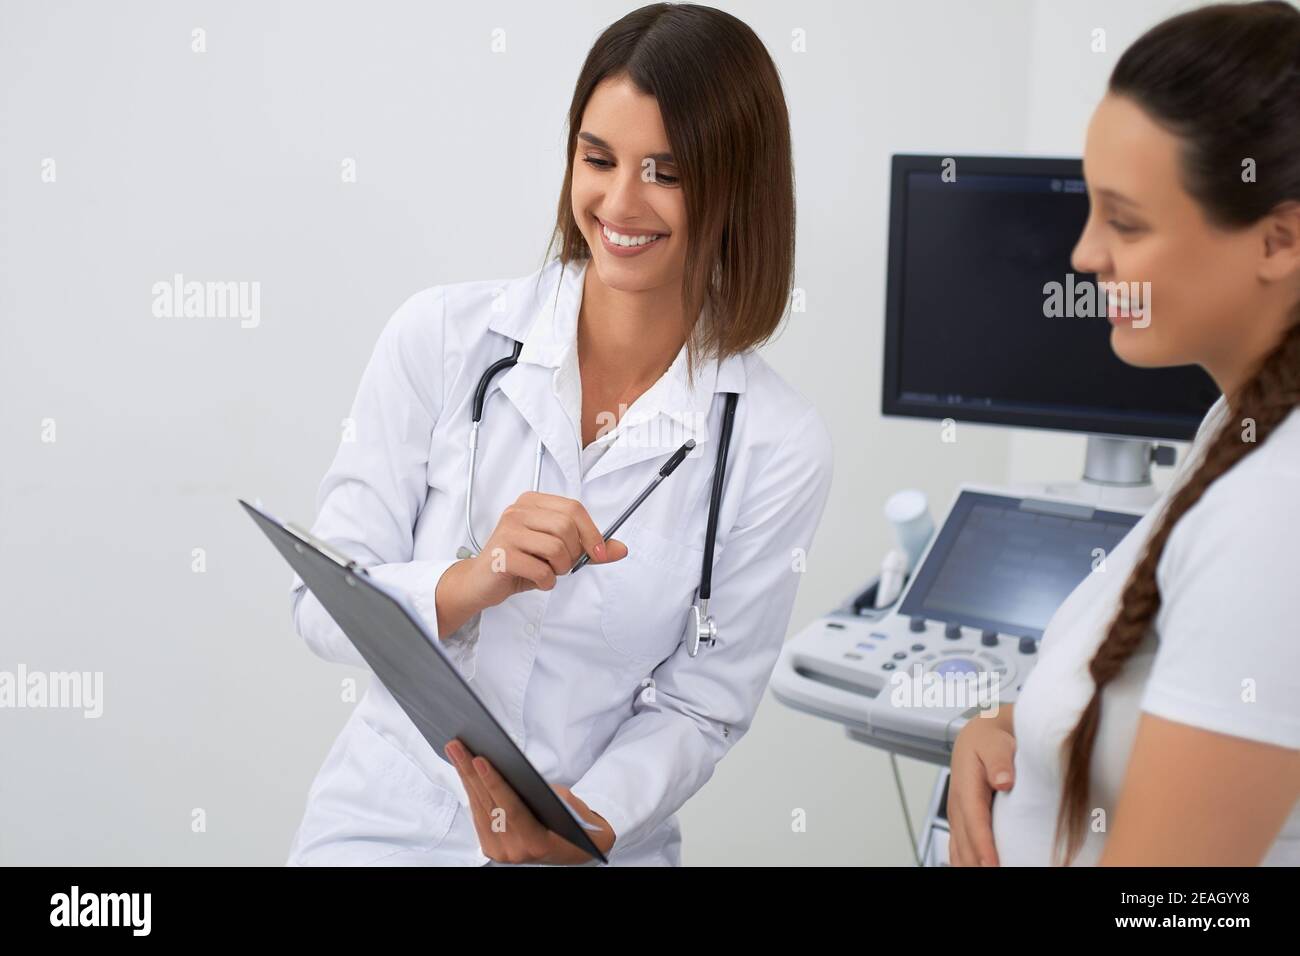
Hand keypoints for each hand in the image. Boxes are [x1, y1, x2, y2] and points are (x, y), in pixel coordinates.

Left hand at [444, 738, 615, 864]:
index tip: (479, 759)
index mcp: (538, 841)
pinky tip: (464, 772)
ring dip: (466, 778)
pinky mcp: (493, 849)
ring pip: (479, 809)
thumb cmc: (575, 820)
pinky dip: (472, 792)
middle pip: (488, 805)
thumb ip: (535, 790)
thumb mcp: (565, 801)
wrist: (577, 848)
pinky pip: (478, 817)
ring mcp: (502, 852)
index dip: (493, 782)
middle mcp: (516, 851)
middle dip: (470, 773)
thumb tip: (505, 766)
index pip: (511, 808)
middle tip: (457, 747)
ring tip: (456, 753)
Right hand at [453, 492, 628, 610]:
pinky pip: (541, 569)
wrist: (481, 583)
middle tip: (561, 566)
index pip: (574, 509)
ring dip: (559, 569)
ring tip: (547, 572)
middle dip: (572, 553)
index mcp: (532, 502)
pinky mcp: (502, 554)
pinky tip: (535, 581)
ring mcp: (507, 530)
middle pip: (566, 527)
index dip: (592, 533)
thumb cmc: (520, 563)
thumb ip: (588, 549)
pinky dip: (546, 582)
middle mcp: (518, 510)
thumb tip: (621, 550)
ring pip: (556, 548)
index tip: (598, 553)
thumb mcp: (557, 553)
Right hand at [948, 714, 1016, 865]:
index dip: (983, 846)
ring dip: (970, 865)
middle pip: (965, 843)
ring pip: (959, 850)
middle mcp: (957, 805)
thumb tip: (1003, 781)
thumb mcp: (996, 744)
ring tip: (989, 874)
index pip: (975, 822)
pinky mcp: (961, 822)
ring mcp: (957, 816)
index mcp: (966, 787)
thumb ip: (999, 762)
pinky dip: (966, 863)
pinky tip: (976, 869)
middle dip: (977, 863)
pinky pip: (959, 849)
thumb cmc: (989, 741)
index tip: (993, 865)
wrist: (978, 737)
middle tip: (997, 874)